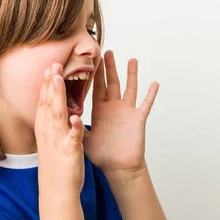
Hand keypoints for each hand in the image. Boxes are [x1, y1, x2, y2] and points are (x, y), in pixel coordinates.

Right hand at [35, 63, 84, 199]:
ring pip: (57, 115)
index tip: (48, 67)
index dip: (45, 85)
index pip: (43, 103)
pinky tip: (76, 117)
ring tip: (59, 80)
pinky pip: (73, 137)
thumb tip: (51, 109)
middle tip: (53, 64)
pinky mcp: (70, 151)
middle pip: (48, 104)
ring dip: (57, 97)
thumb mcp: (49, 141)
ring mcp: (58, 141)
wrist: (56, 190)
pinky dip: (74, 127)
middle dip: (50, 84)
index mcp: (44, 129)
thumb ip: (50, 124)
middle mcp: (48, 132)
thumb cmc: (55, 165)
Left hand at [83, 50, 158, 178]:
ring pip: (130, 88)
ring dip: (131, 74)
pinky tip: (154, 83)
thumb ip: (75, 127)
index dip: (94, 74)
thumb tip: (64, 117)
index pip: (96, 88)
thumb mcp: (85, 139)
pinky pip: (146, 104)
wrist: (118, 167)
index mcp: (100, 111)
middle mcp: (114, 108)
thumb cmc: (102, 156)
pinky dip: (151, 94)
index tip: (91, 60)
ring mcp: (127, 112)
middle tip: (107, 51)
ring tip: (131, 59)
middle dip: (110, 67)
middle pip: (112, 83)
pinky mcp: (138, 119)